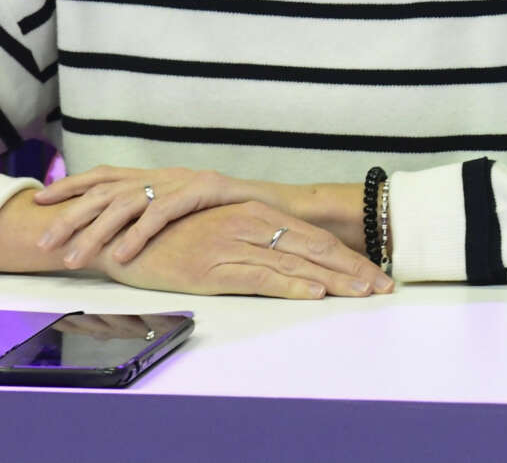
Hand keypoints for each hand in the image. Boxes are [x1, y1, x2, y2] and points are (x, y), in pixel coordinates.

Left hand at [34, 165, 279, 266]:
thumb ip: (155, 215)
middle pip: (107, 189)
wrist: (285, 209)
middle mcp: (167, 173)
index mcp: (159, 176)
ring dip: (97, 232)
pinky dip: (138, 234)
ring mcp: (185, 180)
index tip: (39, 200)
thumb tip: (115, 232)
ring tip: (75, 258)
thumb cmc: (233, 217)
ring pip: (129, 202)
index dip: (71, 185)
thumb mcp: (187, 214)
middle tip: (44, 242)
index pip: (105, 175)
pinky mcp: (205, 190)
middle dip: (71, 215)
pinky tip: (121, 255)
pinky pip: (163, 213)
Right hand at [96, 200, 389, 299]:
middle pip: (313, 249)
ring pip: (293, 263)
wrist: (123, 235)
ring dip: (332, 280)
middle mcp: (250, 225)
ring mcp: (232, 245)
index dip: (347, 258)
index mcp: (257, 214)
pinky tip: (312, 293)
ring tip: (362, 292)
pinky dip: (289, 286)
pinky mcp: (212, 267)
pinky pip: (258, 277)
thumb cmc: (175, 235)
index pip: (313, 238)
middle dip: (352, 270)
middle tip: (383, 287)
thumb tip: (296, 260)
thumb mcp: (223, 230)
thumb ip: (258, 240)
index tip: (375, 274)